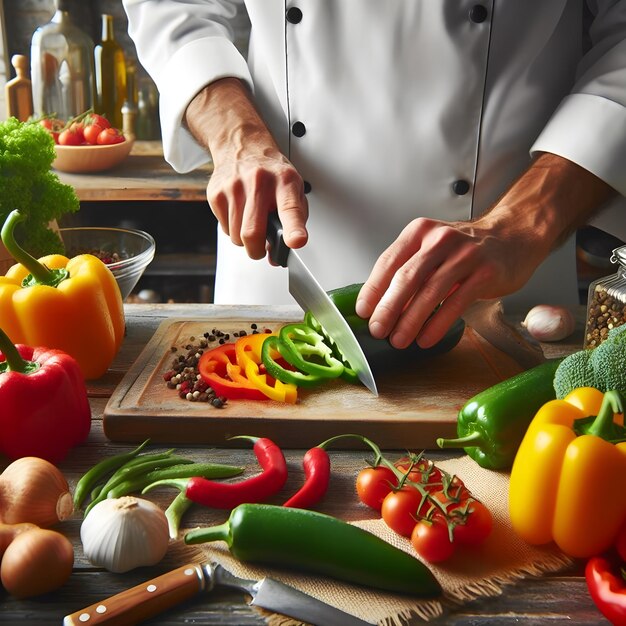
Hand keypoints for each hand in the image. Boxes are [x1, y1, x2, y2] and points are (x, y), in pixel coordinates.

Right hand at [185, 78, 307, 258]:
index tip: (296, 241)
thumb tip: (277, 253)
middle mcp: (259, 181)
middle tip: (261, 248)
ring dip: (244, 240)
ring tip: (251, 224)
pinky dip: (233, 229)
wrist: (243, 145)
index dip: (293, 229)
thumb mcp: (293, 189)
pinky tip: (239, 214)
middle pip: (253, 232)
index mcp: (284, 181)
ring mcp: (234, 186)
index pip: (290, 209)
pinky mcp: (216, 193)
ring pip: (236, 236)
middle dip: (257, 250)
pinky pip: (224, 228)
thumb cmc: (272, 173)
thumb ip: (293, 221)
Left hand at [355, 215, 539, 348]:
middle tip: (377, 330)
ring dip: (410, 321)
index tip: (363, 312)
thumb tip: (380, 305)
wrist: (513, 236)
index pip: (388, 261)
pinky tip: (426, 338)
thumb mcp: (432, 248)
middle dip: (388, 308)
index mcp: (420, 232)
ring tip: (399, 340)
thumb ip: (409, 270)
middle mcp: (440, 239)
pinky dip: (437, 324)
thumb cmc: (465, 248)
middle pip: (406, 278)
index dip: (373, 289)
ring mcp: (464, 255)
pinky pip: (455, 303)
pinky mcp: (485, 273)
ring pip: (429, 292)